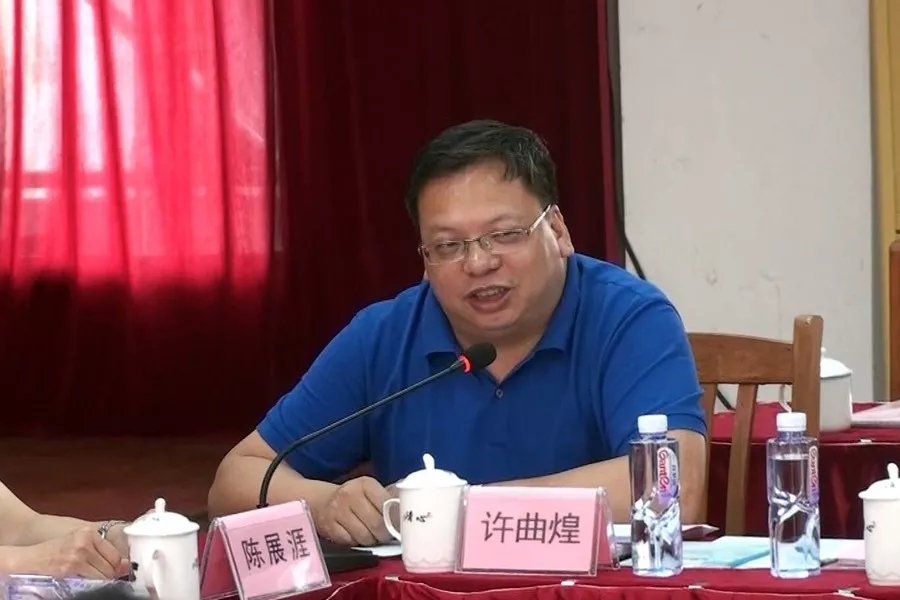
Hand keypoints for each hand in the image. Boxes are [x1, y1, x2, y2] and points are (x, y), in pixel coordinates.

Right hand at [14, 527, 128, 578]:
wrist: (30, 557)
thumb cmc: (54, 550)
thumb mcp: (77, 542)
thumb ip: (99, 550)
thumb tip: (124, 564)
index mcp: (89, 533)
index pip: (115, 553)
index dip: (117, 565)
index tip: (117, 571)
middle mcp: (85, 541)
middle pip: (111, 564)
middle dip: (110, 573)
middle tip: (106, 577)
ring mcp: (78, 554)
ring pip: (103, 573)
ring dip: (102, 579)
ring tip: (94, 578)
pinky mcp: (70, 567)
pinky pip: (90, 579)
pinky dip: (92, 582)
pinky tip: (85, 580)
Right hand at [316, 476, 392, 546]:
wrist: (323, 502)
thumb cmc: (355, 498)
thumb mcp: (370, 492)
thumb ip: (387, 500)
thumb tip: (406, 514)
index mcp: (365, 484)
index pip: (387, 505)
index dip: (395, 519)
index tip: (399, 526)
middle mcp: (350, 495)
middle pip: (377, 524)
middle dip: (385, 534)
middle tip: (387, 535)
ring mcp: (338, 511)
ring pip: (365, 536)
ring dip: (372, 540)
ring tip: (372, 536)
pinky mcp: (330, 527)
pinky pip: (351, 542)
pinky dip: (357, 543)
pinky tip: (357, 536)